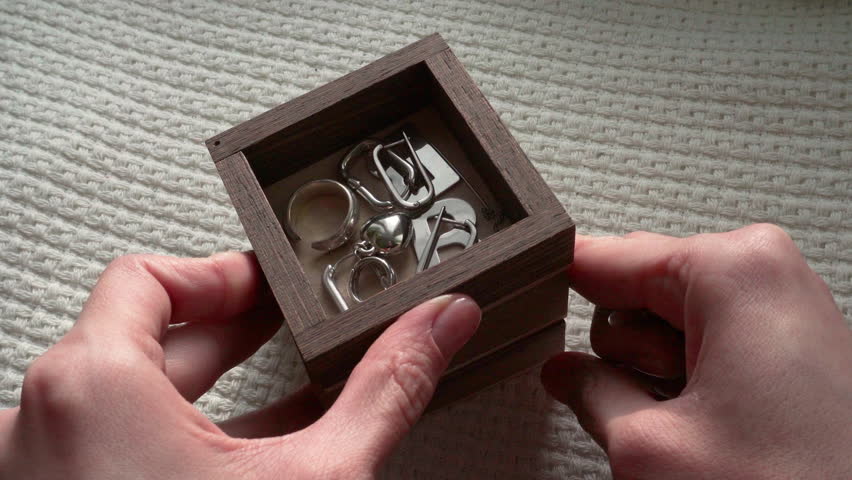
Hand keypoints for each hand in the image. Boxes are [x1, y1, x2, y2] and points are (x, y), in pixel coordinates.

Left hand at [0, 252, 480, 478]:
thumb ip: (386, 387)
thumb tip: (439, 324)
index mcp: (89, 389)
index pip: (149, 277)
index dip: (225, 272)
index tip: (274, 282)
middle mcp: (40, 427)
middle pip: (142, 334)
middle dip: (229, 328)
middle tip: (291, 321)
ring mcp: (39, 474)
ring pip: (126, 394)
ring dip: (206, 383)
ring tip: (278, 378)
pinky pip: (113, 445)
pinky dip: (176, 434)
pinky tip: (242, 451)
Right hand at [541, 224, 851, 478]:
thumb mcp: (649, 446)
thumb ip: (591, 393)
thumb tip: (567, 373)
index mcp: (735, 270)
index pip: (609, 255)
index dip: (561, 284)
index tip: (530, 296)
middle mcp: (769, 276)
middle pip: (641, 292)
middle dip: (626, 349)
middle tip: (646, 400)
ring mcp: (787, 311)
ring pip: (672, 323)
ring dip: (659, 375)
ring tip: (693, 423)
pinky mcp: (796, 349)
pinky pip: (710, 346)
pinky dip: (692, 383)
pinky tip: (714, 427)